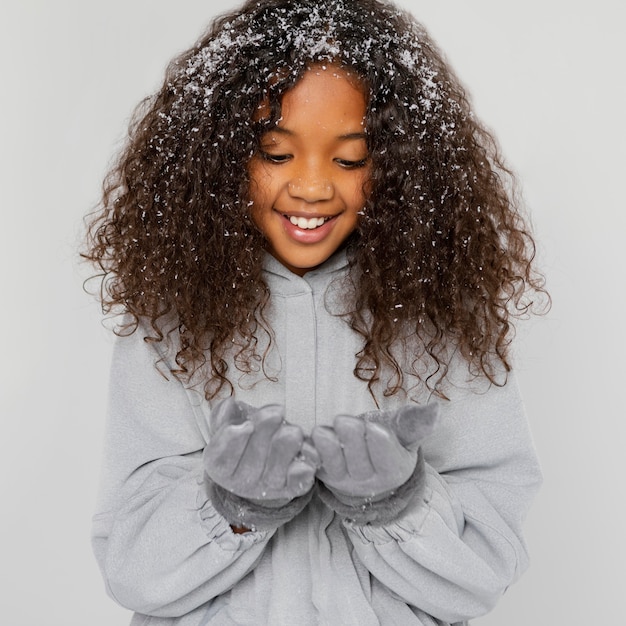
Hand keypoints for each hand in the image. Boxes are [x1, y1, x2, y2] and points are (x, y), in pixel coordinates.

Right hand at [204, 398, 318, 505]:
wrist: (268, 455)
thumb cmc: (248, 435)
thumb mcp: (232, 422)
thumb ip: (225, 415)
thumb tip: (229, 405)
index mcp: (220, 465)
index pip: (221, 457)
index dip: (233, 441)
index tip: (247, 424)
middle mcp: (241, 482)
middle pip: (250, 462)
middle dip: (265, 435)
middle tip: (277, 414)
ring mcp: (266, 487)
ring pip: (274, 474)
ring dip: (285, 450)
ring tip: (294, 431)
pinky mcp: (290, 488)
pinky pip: (295, 485)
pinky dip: (300, 475)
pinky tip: (306, 464)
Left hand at [312, 415, 416, 499]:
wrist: (367, 458)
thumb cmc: (387, 437)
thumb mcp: (402, 430)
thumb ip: (414, 422)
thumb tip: (436, 409)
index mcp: (395, 469)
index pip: (387, 458)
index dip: (378, 442)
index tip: (372, 427)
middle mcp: (369, 481)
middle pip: (358, 461)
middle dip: (350, 439)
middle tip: (343, 420)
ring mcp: (344, 481)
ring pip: (333, 466)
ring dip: (326, 448)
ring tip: (320, 432)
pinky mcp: (323, 476)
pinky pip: (313, 468)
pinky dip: (308, 455)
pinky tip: (303, 444)